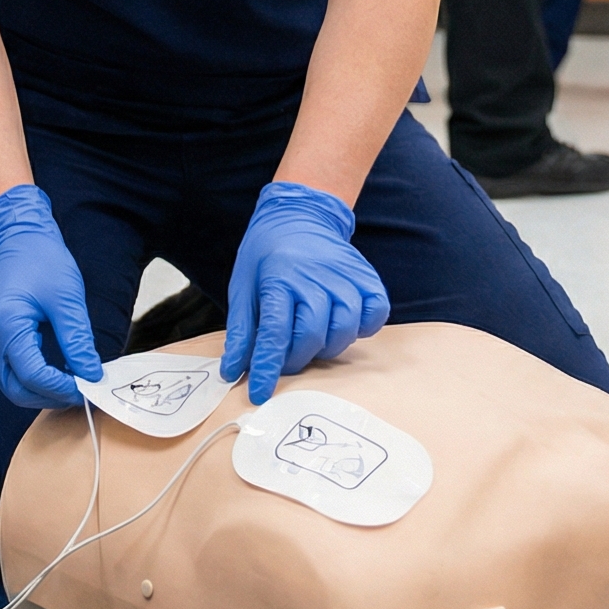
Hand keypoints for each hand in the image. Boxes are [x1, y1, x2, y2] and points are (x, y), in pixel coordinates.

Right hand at [0, 184, 101, 410]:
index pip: (32, 374)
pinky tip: (56, 372)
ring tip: (71, 383)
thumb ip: (76, 340)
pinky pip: (9, 369)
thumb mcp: (66, 299)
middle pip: (16, 388)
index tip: (87, 386)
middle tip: (81, 391)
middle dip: (49, 396)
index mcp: (5, 324)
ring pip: (11, 383)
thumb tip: (90, 373)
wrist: (17, 236)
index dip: (60, 387)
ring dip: (40, 390)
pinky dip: (31, 377)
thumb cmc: (41, 259)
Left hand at [220, 182, 389, 405]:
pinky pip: (375, 313)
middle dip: (296, 359)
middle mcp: (315, 276)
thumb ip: (241, 331)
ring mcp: (345, 276)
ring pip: (345, 330)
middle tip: (286, 358)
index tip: (260, 393)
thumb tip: (233, 371)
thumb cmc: (266, 255)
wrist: (300, 215)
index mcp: (278, 278)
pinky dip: (363, 327)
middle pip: (312, 335)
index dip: (268, 368)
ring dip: (327, 346)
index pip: (275, 333)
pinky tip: (343, 323)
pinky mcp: (368, 277)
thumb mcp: (242, 287)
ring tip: (311, 339)